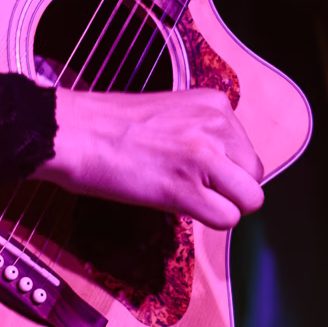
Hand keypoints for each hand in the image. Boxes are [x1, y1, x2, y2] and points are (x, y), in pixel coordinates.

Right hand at [33, 87, 265, 229]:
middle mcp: (217, 125)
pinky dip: (208, 222)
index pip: (248, 151)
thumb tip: (228, 168)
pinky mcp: (184, 188)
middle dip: (231, 190)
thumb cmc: (112, 127)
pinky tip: (177, 205)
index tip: (199, 172)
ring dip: (223, 207)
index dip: (227, 170)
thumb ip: (206, 134)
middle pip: (255, 176)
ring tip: (187, 198)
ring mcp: (203, 156)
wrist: (72, 133)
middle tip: (195, 189)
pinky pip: (226, 219)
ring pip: (249, 200)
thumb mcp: (174, 114)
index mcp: (216, 104)